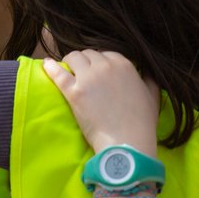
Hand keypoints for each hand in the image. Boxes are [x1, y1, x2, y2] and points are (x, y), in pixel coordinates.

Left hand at [43, 50, 158, 154]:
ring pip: (73, 58)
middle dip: (84, 63)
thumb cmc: (142, 123)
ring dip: (70, 63)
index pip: (105, 54)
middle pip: (88, 54)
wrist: (127, 143)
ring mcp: (89, 78)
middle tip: (82, 75)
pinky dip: (50, 67)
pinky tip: (46, 65)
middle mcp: (106, 66)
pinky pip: (57, 73)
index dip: (99, 63)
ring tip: (68, 71)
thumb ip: (149, 80)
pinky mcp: (74, 91)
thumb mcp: (152, 97)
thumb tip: (146, 72)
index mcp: (124, 64)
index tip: (97, 72)